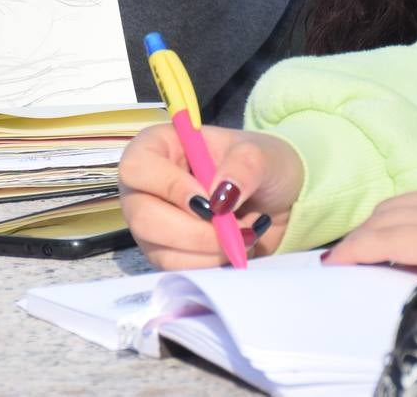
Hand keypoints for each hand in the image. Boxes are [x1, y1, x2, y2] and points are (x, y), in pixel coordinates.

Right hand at [119, 123, 304, 269]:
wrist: (279, 199)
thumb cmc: (261, 165)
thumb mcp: (260, 154)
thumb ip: (243, 167)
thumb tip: (220, 198)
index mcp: (159, 147)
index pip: (137, 167)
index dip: (170, 187)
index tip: (210, 200)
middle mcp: (147, 186)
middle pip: (142, 217)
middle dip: (192, 231)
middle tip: (232, 228)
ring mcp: (153, 223)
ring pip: (160, 249)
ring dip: (208, 250)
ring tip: (242, 233)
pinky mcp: (168, 253)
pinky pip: (178, 269)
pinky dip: (212, 264)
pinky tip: (234, 247)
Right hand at [321, 184, 416, 274]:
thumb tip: (412, 287)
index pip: (381, 240)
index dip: (352, 251)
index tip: (332, 264)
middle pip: (388, 214)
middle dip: (362, 233)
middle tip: (347, 254)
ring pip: (409, 199)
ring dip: (385, 218)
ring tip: (375, 239)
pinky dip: (412, 209)